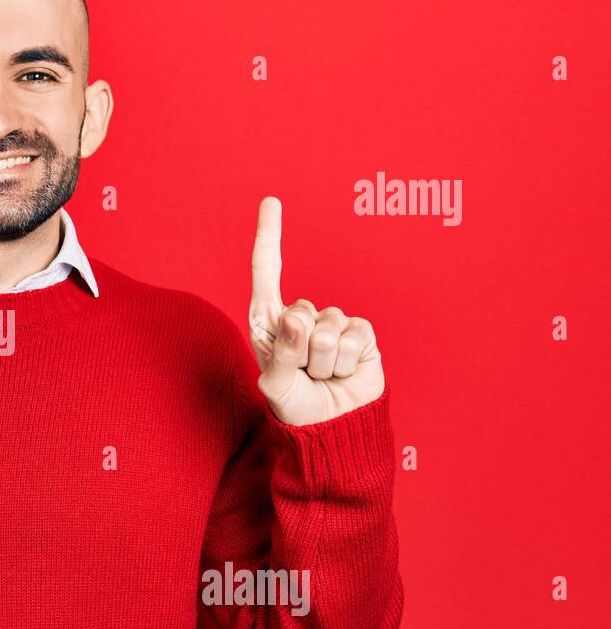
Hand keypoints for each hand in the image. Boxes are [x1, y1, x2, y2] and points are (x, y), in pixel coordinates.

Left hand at [248, 196, 384, 425]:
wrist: (333, 426)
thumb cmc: (295, 405)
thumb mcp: (276, 385)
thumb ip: (281, 354)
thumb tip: (298, 320)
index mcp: (270, 322)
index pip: (267, 273)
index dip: (269, 237)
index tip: (272, 201)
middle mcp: (300, 317)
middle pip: (300, 313)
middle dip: (300, 353)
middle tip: (304, 373)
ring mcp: (333, 323)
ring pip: (329, 330)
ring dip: (325, 363)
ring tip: (323, 376)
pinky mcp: (362, 333)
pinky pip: (355, 338)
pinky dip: (347, 363)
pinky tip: (344, 373)